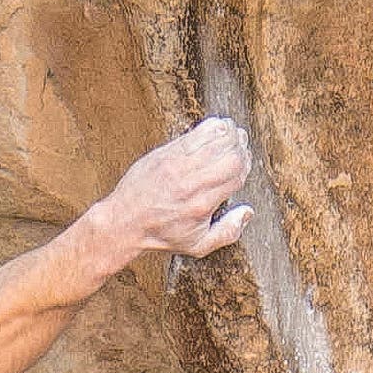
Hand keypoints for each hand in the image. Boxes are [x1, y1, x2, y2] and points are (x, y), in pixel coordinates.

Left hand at [109, 118, 251, 261]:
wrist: (125, 221)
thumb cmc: (160, 234)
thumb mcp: (198, 245)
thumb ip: (228, 232)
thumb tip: (247, 212)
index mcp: (203, 204)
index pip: (236, 175)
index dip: (246, 165)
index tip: (245, 163)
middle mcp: (192, 182)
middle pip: (231, 155)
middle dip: (241, 148)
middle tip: (241, 146)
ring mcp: (177, 165)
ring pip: (214, 139)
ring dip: (229, 133)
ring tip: (232, 133)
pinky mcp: (165, 153)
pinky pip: (194, 133)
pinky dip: (210, 127)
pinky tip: (217, 126)